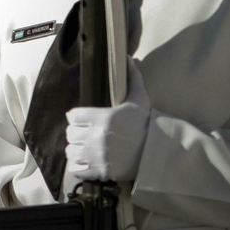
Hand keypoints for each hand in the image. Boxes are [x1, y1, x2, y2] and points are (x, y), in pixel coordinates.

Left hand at [66, 59, 150, 182]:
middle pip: (70, 133)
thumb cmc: (147, 124)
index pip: (73, 116)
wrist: (158, 152)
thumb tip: (129, 58)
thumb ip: (132, 78)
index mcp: (102, 117)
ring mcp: (98, 155)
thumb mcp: (140, 99)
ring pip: (71, 151)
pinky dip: (78, 166)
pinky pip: (77, 169)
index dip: (75, 117)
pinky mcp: (101, 171)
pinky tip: (85, 161)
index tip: (80, 119)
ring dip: (75, 149)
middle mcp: (97, 136)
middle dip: (75, 133)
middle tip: (83, 134)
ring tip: (82, 147)